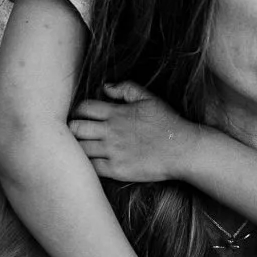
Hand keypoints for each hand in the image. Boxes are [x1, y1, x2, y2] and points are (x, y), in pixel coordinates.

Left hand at [70, 81, 191, 182]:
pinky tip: (92, 162)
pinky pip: (91, 167)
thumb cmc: (168, 123)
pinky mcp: (116, 169)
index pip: (83, 108)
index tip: (82, 116)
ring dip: (78, 147)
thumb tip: (105, 87)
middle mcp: (111, 132)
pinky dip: (88, 164)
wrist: (182, 149)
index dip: (78, 111)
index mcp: (116, 113)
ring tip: (83, 148)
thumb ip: (126, 88)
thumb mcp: (150, 98)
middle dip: (74, 128)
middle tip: (78, 133)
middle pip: (76, 128)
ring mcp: (112, 151)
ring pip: (80, 149)